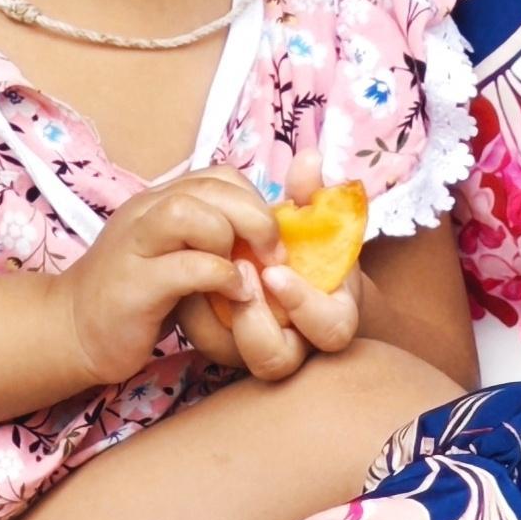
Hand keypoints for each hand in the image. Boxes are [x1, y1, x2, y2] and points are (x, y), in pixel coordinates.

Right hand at [65, 166, 282, 384]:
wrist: (72, 329)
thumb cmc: (137, 294)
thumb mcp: (175, 253)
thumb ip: (209, 236)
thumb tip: (265, 236)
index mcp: (160, 200)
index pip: (221, 176)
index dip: (255, 202)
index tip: (270, 241)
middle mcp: (146, 212)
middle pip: (212, 186)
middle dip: (255, 218)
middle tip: (272, 257)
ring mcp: (135, 245)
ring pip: (190, 212)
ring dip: (229, 240)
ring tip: (245, 273)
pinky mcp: (133, 286)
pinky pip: (186, 266)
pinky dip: (221, 277)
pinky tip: (234, 295)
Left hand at [168, 153, 358, 382]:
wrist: (292, 279)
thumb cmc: (312, 249)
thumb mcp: (316, 223)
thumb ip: (313, 195)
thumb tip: (308, 158)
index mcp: (331, 319)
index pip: (330, 330)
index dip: (303, 304)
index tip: (275, 271)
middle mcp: (295, 345)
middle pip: (276, 360)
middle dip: (254, 320)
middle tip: (239, 275)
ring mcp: (256, 348)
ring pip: (233, 356)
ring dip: (219, 315)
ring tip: (209, 273)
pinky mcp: (222, 340)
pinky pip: (205, 337)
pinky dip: (196, 308)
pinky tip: (189, 271)